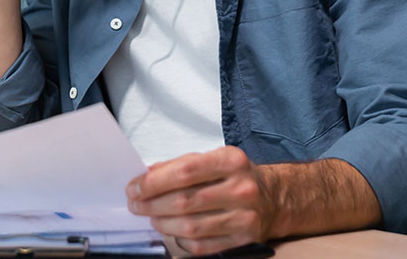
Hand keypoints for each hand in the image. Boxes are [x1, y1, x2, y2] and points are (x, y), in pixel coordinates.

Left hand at [126, 146, 271, 255]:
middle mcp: (242, 189)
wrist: (273, 198)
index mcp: (231, 161)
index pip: (185, 171)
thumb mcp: (212, 159)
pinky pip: (202, 246)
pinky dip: (181, 241)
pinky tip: (174, 231)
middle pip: (185, 201)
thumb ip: (179, 165)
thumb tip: (146, 176)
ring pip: (191, 227)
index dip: (153, 182)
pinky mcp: (245, 240)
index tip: (134, 188)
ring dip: (163, 224)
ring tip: (152, 218)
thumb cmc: (233, 176)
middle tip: (135, 205)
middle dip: (152, 205)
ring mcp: (245, 217)